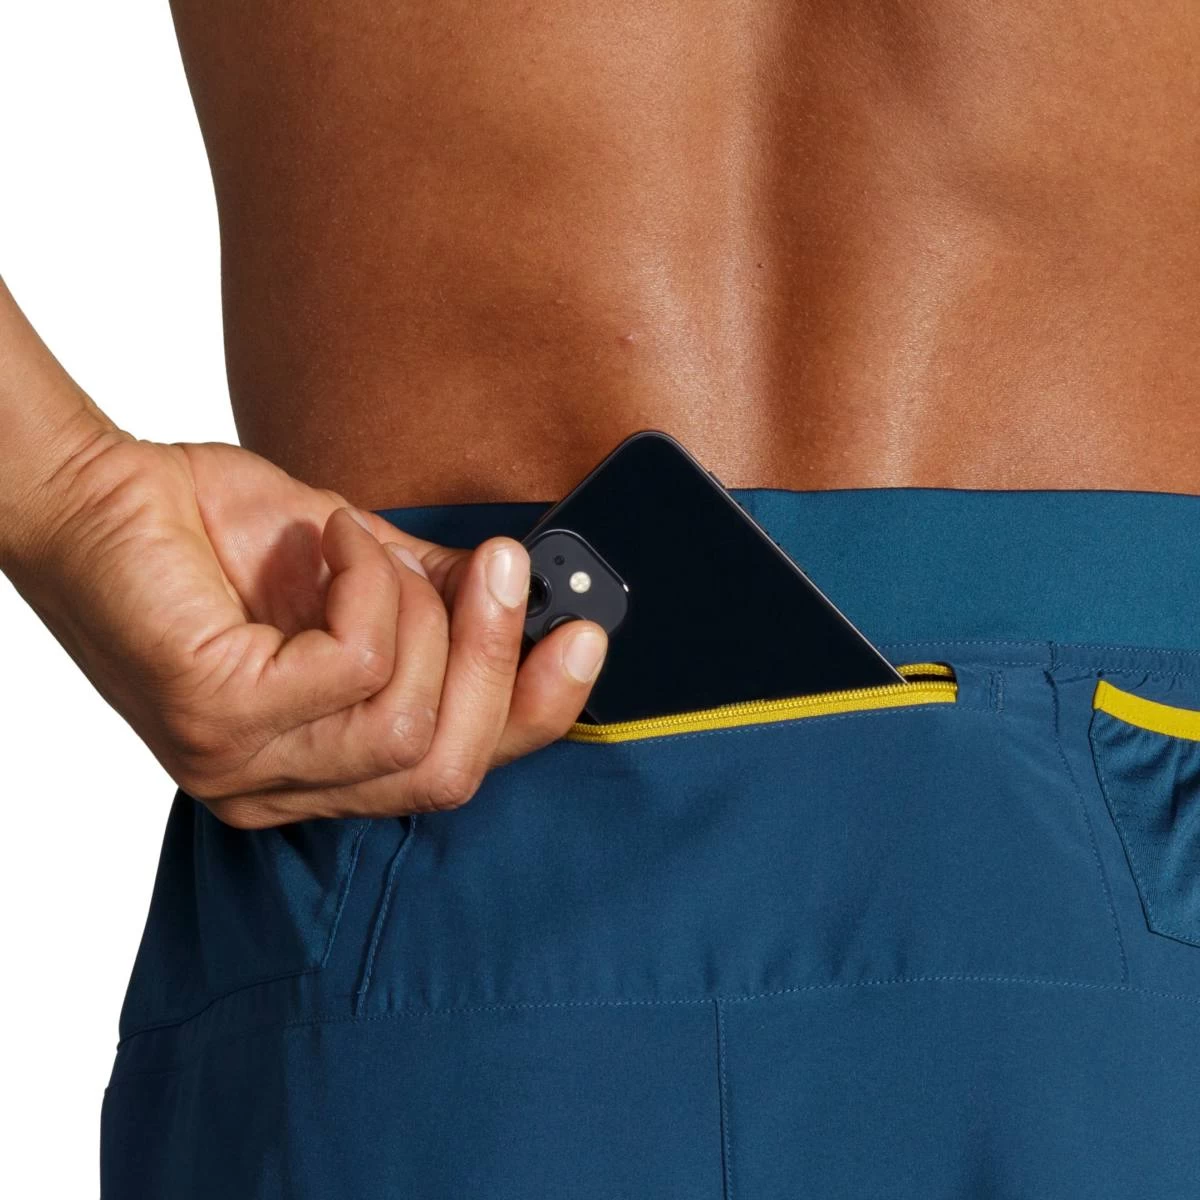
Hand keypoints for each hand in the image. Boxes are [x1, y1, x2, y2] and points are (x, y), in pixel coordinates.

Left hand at [5, 430, 606, 827]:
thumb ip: (439, 599)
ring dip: (416, 609)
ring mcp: (242, 765)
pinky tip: (332, 541)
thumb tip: (529, 593)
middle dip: (495, 659)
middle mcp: (281, 787)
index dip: (535, 710)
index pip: (455, 770)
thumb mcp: (362, 570)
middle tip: (504, 569)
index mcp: (319, 765)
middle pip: (447, 769)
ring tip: (364, 545)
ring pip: (407, 720)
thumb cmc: (216, 533)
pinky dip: (367, 582)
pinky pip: (354, 663)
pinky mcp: (216, 718)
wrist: (98, 492)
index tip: (583, 636)